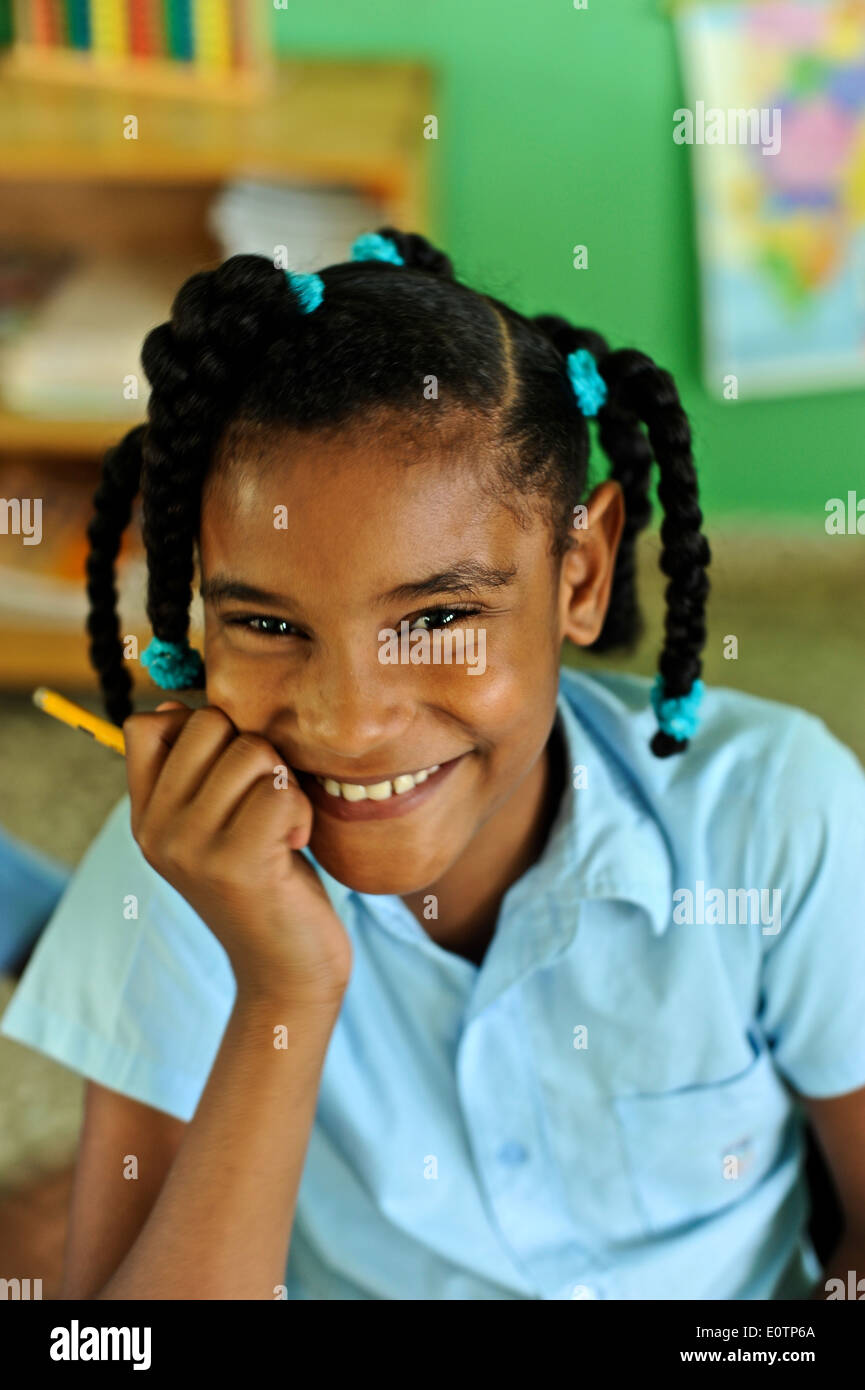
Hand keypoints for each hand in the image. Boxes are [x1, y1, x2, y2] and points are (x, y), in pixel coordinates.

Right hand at [122, 701, 351, 1004]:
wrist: (286, 973)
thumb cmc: (267, 885)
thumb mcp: (216, 827)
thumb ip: (196, 773)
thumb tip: (174, 706)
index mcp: (146, 816)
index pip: (146, 724)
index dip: (199, 726)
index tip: (231, 772)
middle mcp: (158, 829)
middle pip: (207, 723)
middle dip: (254, 750)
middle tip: (266, 802)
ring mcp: (192, 847)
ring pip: (250, 751)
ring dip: (283, 782)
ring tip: (281, 826)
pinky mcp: (236, 863)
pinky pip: (278, 789)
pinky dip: (300, 809)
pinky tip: (294, 844)